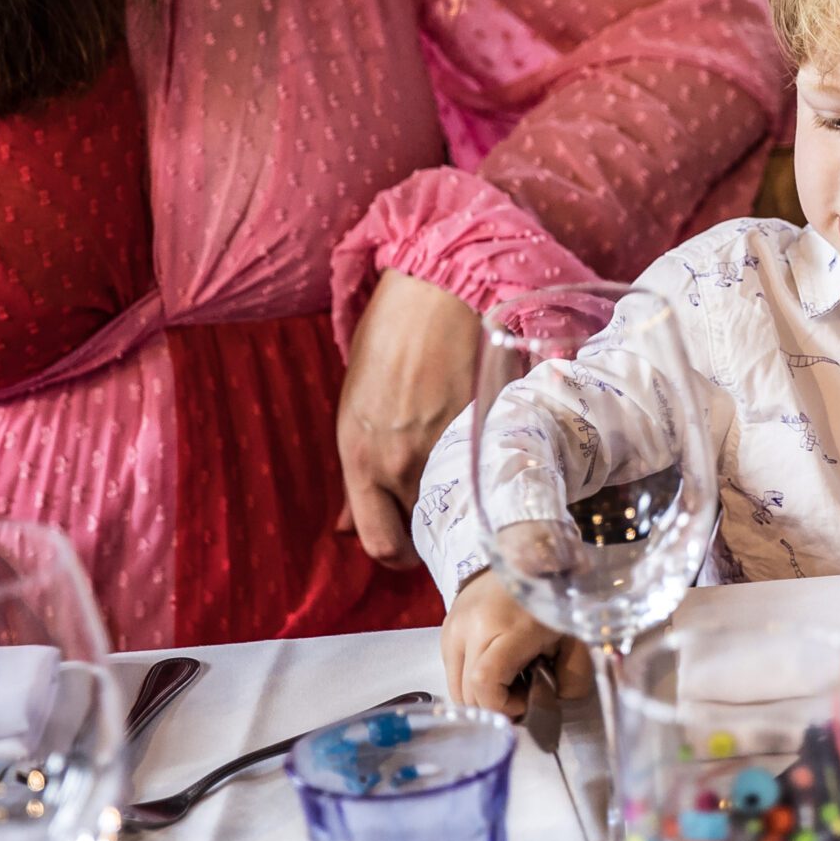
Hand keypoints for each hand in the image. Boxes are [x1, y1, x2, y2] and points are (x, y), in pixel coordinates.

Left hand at [337, 270, 481, 568]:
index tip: (408, 542)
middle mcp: (404, 462)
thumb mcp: (354, 406)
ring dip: (462, 500)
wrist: (438, 288)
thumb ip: (356, 471)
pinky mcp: (489, 430)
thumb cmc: (389, 337)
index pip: (379, 542)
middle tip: (439, 509)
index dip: (396, 552)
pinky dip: (491, 470)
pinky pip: (490, 471)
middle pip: (424, 532)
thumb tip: (347, 525)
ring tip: (465, 476)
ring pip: (460, 506)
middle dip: (431, 528)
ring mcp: (449, 448)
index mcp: (361, 457)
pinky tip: (490, 450)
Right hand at [438, 572, 591, 717]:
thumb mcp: (575, 637)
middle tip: (522, 694)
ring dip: (480, 695)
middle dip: (495, 705)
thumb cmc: (553, 596)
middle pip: (467, 693)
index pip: (484, 683)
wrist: (523, 555)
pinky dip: (471, 680)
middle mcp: (471, 628)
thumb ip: (572, 675)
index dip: (503, 705)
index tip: (526, 700)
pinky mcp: (446, 628)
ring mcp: (454, 627)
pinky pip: (452, 671)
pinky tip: (496, 667)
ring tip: (509, 680)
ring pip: (455, 687)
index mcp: (506, 628)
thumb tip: (555, 701)